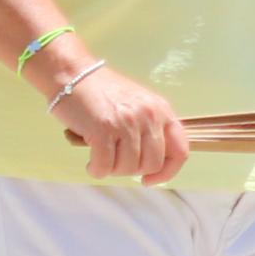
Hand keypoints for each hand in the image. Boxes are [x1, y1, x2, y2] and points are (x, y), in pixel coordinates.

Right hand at [52, 61, 188, 185]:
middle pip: (152, 164)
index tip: (149, 180)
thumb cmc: (104, 94)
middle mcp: (149, 117)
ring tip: (102, 158)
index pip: (180, 151)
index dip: (168, 172)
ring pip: (128, 168)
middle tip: (116, 162)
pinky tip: (91, 163)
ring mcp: (127, 123)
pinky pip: (104, 166)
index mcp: (162, 111)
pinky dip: (97, 170)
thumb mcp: (139, 106)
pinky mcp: (103, 130)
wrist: (74, 75)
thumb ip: (150, 129)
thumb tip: (153, 165)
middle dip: (133, 171)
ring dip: (113, 170)